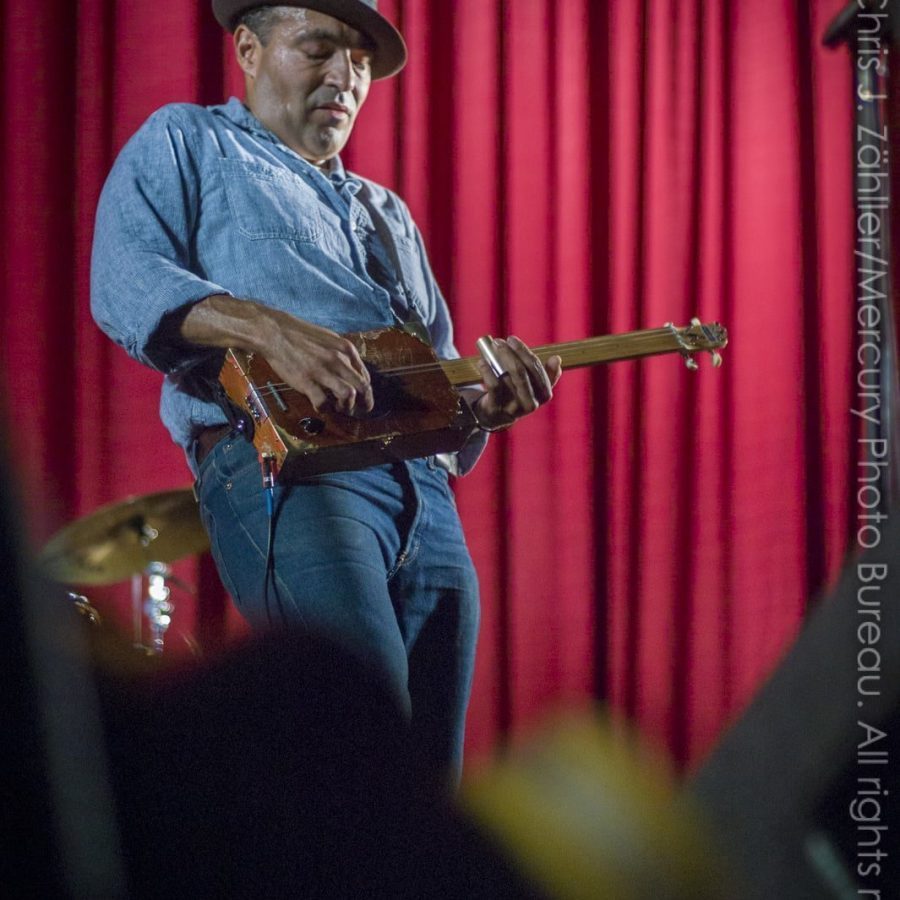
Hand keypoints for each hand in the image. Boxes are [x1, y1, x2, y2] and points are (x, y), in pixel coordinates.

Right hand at [181, 296, 372, 415]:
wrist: (274, 332)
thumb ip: (341, 353)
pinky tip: (320, 407)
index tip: (363, 398)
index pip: (365, 375)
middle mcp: (338, 359)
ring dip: (347, 407)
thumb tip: (351, 369)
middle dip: (364, 403)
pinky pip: (323, 403)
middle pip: (362, 387)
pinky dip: (325, 409)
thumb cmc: (299, 334)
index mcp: (345, 349)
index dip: (366, 391)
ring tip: (340, 409)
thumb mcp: (328, 338)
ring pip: (348, 395)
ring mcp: (323, 371)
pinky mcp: (307, 381)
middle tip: (360, 411)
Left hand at [472, 335, 561, 430]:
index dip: (523, 352)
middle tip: (499, 342)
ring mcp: (514, 408)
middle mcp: (531, 403)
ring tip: (490, 349)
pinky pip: (493, 387)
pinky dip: (487, 372)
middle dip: (509, 354)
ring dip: (496, 360)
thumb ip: (545, 372)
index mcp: (544, 395)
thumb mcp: (533, 384)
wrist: (497, 415)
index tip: (512, 340)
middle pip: (521, 373)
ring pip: (506, 378)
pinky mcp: (497, 409)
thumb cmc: (517, 392)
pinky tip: (482, 362)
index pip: (535, 368)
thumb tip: (556, 359)